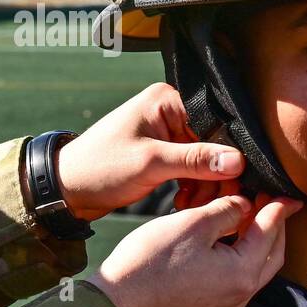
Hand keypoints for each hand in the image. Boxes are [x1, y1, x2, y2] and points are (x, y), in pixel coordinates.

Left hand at [56, 83, 244, 219]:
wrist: (68, 188)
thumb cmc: (100, 167)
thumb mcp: (150, 164)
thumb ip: (194, 160)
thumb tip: (238, 161)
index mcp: (167, 100)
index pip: (216, 126)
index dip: (227, 157)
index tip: (233, 185)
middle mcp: (170, 111)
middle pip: (214, 145)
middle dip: (214, 177)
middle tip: (209, 204)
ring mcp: (167, 133)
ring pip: (206, 161)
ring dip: (204, 187)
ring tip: (190, 206)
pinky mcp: (163, 153)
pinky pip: (192, 169)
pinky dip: (193, 188)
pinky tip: (183, 203)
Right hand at [85, 194, 301, 306]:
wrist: (118, 301)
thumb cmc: (152, 262)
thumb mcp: (193, 223)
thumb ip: (226, 211)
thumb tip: (245, 206)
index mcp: (242, 274)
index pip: (271, 233)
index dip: (280, 208)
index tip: (290, 194)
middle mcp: (240, 296)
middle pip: (272, 255)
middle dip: (275, 226)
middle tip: (271, 201)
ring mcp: (223, 306)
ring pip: (254, 268)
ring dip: (256, 241)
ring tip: (248, 214)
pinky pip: (236, 279)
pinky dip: (240, 256)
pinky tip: (225, 238)